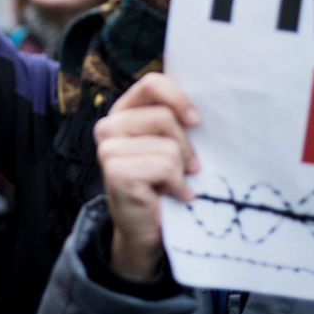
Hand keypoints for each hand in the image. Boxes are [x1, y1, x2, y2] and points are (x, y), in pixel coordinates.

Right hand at [94, 74, 199, 282]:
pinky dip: (176, 185)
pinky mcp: (115, 171)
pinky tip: (171, 195)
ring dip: (179, 170)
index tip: (195, 121)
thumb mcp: (170, 143)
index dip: (178, 97)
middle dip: (184, 147)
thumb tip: (206, 104)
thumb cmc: (163, 183)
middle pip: (164, 117)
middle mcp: (108, 126)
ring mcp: (108, 149)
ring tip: (172, 183)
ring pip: (167, 146)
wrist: (147, 230)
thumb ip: (175, 119)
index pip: (152, 83)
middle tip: (185, 167)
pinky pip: (164, 167)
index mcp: (123, 112)